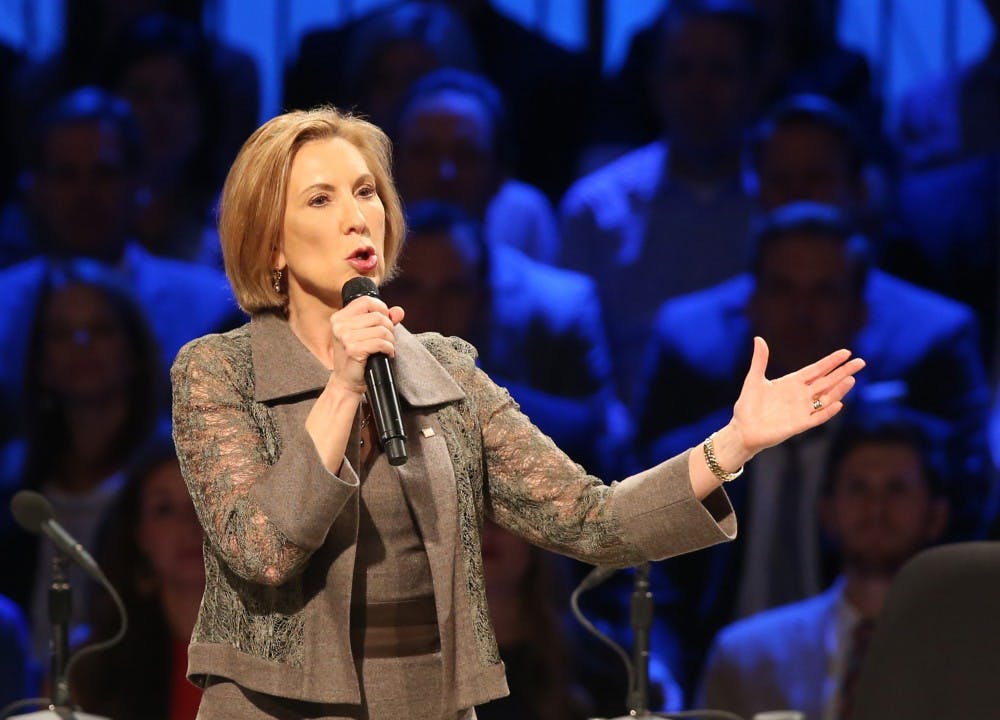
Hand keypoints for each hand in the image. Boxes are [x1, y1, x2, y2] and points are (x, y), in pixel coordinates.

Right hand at [328, 295, 404, 393]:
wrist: (346, 382)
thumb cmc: (356, 358)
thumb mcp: (367, 334)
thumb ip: (383, 319)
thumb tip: (399, 311)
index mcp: (339, 318)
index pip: (366, 301)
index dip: (381, 309)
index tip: (385, 321)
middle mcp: (340, 326)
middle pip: (377, 316)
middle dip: (389, 328)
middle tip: (387, 340)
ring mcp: (345, 337)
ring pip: (382, 329)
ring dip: (390, 340)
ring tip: (387, 348)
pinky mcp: (353, 349)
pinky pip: (381, 342)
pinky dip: (389, 349)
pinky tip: (386, 354)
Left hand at [728, 336, 864, 457]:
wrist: (742, 429)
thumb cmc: (748, 405)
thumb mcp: (754, 379)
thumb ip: (760, 360)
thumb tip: (758, 339)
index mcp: (792, 383)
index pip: (816, 370)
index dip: (831, 362)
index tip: (846, 353)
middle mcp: (801, 396)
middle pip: (826, 381)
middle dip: (843, 372)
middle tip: (860, 362)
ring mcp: (802, 410)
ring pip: (826, 398)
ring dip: (839, 390)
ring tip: (851, 379)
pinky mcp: (799, 425)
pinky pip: (816, 417)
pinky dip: (827, 411)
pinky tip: (837, 404)